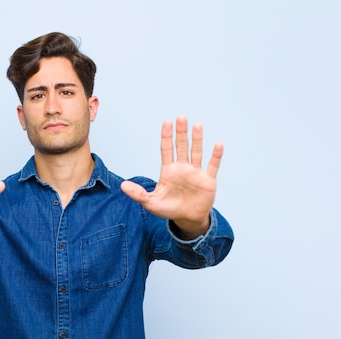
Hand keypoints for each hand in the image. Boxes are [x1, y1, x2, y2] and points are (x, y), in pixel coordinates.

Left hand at [121, 115, 222, 238]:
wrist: (188, 219)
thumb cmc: (168, 209)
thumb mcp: (151, 203)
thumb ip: (138, 194)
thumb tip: (122, 185)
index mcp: (168, 170)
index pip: (166, 149)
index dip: (166, 136)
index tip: (167, 122)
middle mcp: (182, 168)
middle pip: (181, 146)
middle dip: (181, 133)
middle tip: (181, 117)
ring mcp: (196, 172)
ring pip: (196, 152)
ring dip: (197, 139)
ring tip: (197, 125)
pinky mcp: (208, 180)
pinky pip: (213, 165)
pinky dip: (216, 155)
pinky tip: (218, 144)